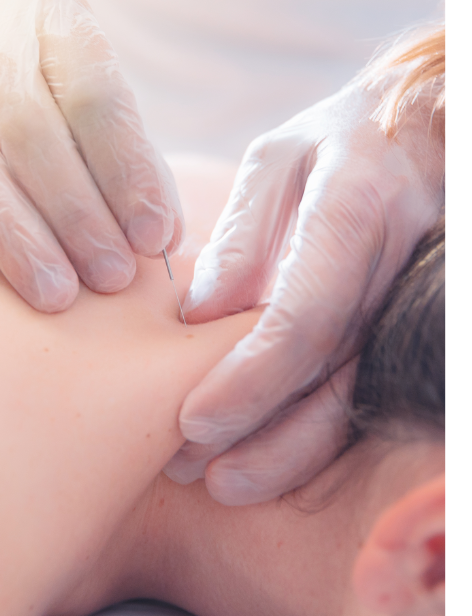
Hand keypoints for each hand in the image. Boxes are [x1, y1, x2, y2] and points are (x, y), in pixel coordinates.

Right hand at [0, 0, 183, 311]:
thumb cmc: (43, 84)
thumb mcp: (94, 102)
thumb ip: (130, 160)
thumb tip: (160, 233)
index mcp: (51, 7)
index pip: (94, 93)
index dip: (126, 172)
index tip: (152, 238)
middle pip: (28, 125)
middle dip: (74, 214)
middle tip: (108, 275)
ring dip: (12, 232)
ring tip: (53, 290)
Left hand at [168, 80, 443, 502]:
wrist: (423, 132)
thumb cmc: (337, 141)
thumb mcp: (280, 161)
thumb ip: (243, 236)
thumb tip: (197, 316)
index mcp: (356, 207)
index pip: (303, 316)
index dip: (248, 380)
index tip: (193, 422)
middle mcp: (395, 263)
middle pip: (330, 371)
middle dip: (262, 433)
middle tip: (194, 473)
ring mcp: (409, 299)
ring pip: (355, 392)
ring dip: (289, 448)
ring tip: (225, 483)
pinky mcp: (406, 322)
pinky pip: (365, 385)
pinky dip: (317, 429)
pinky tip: (272, 455)